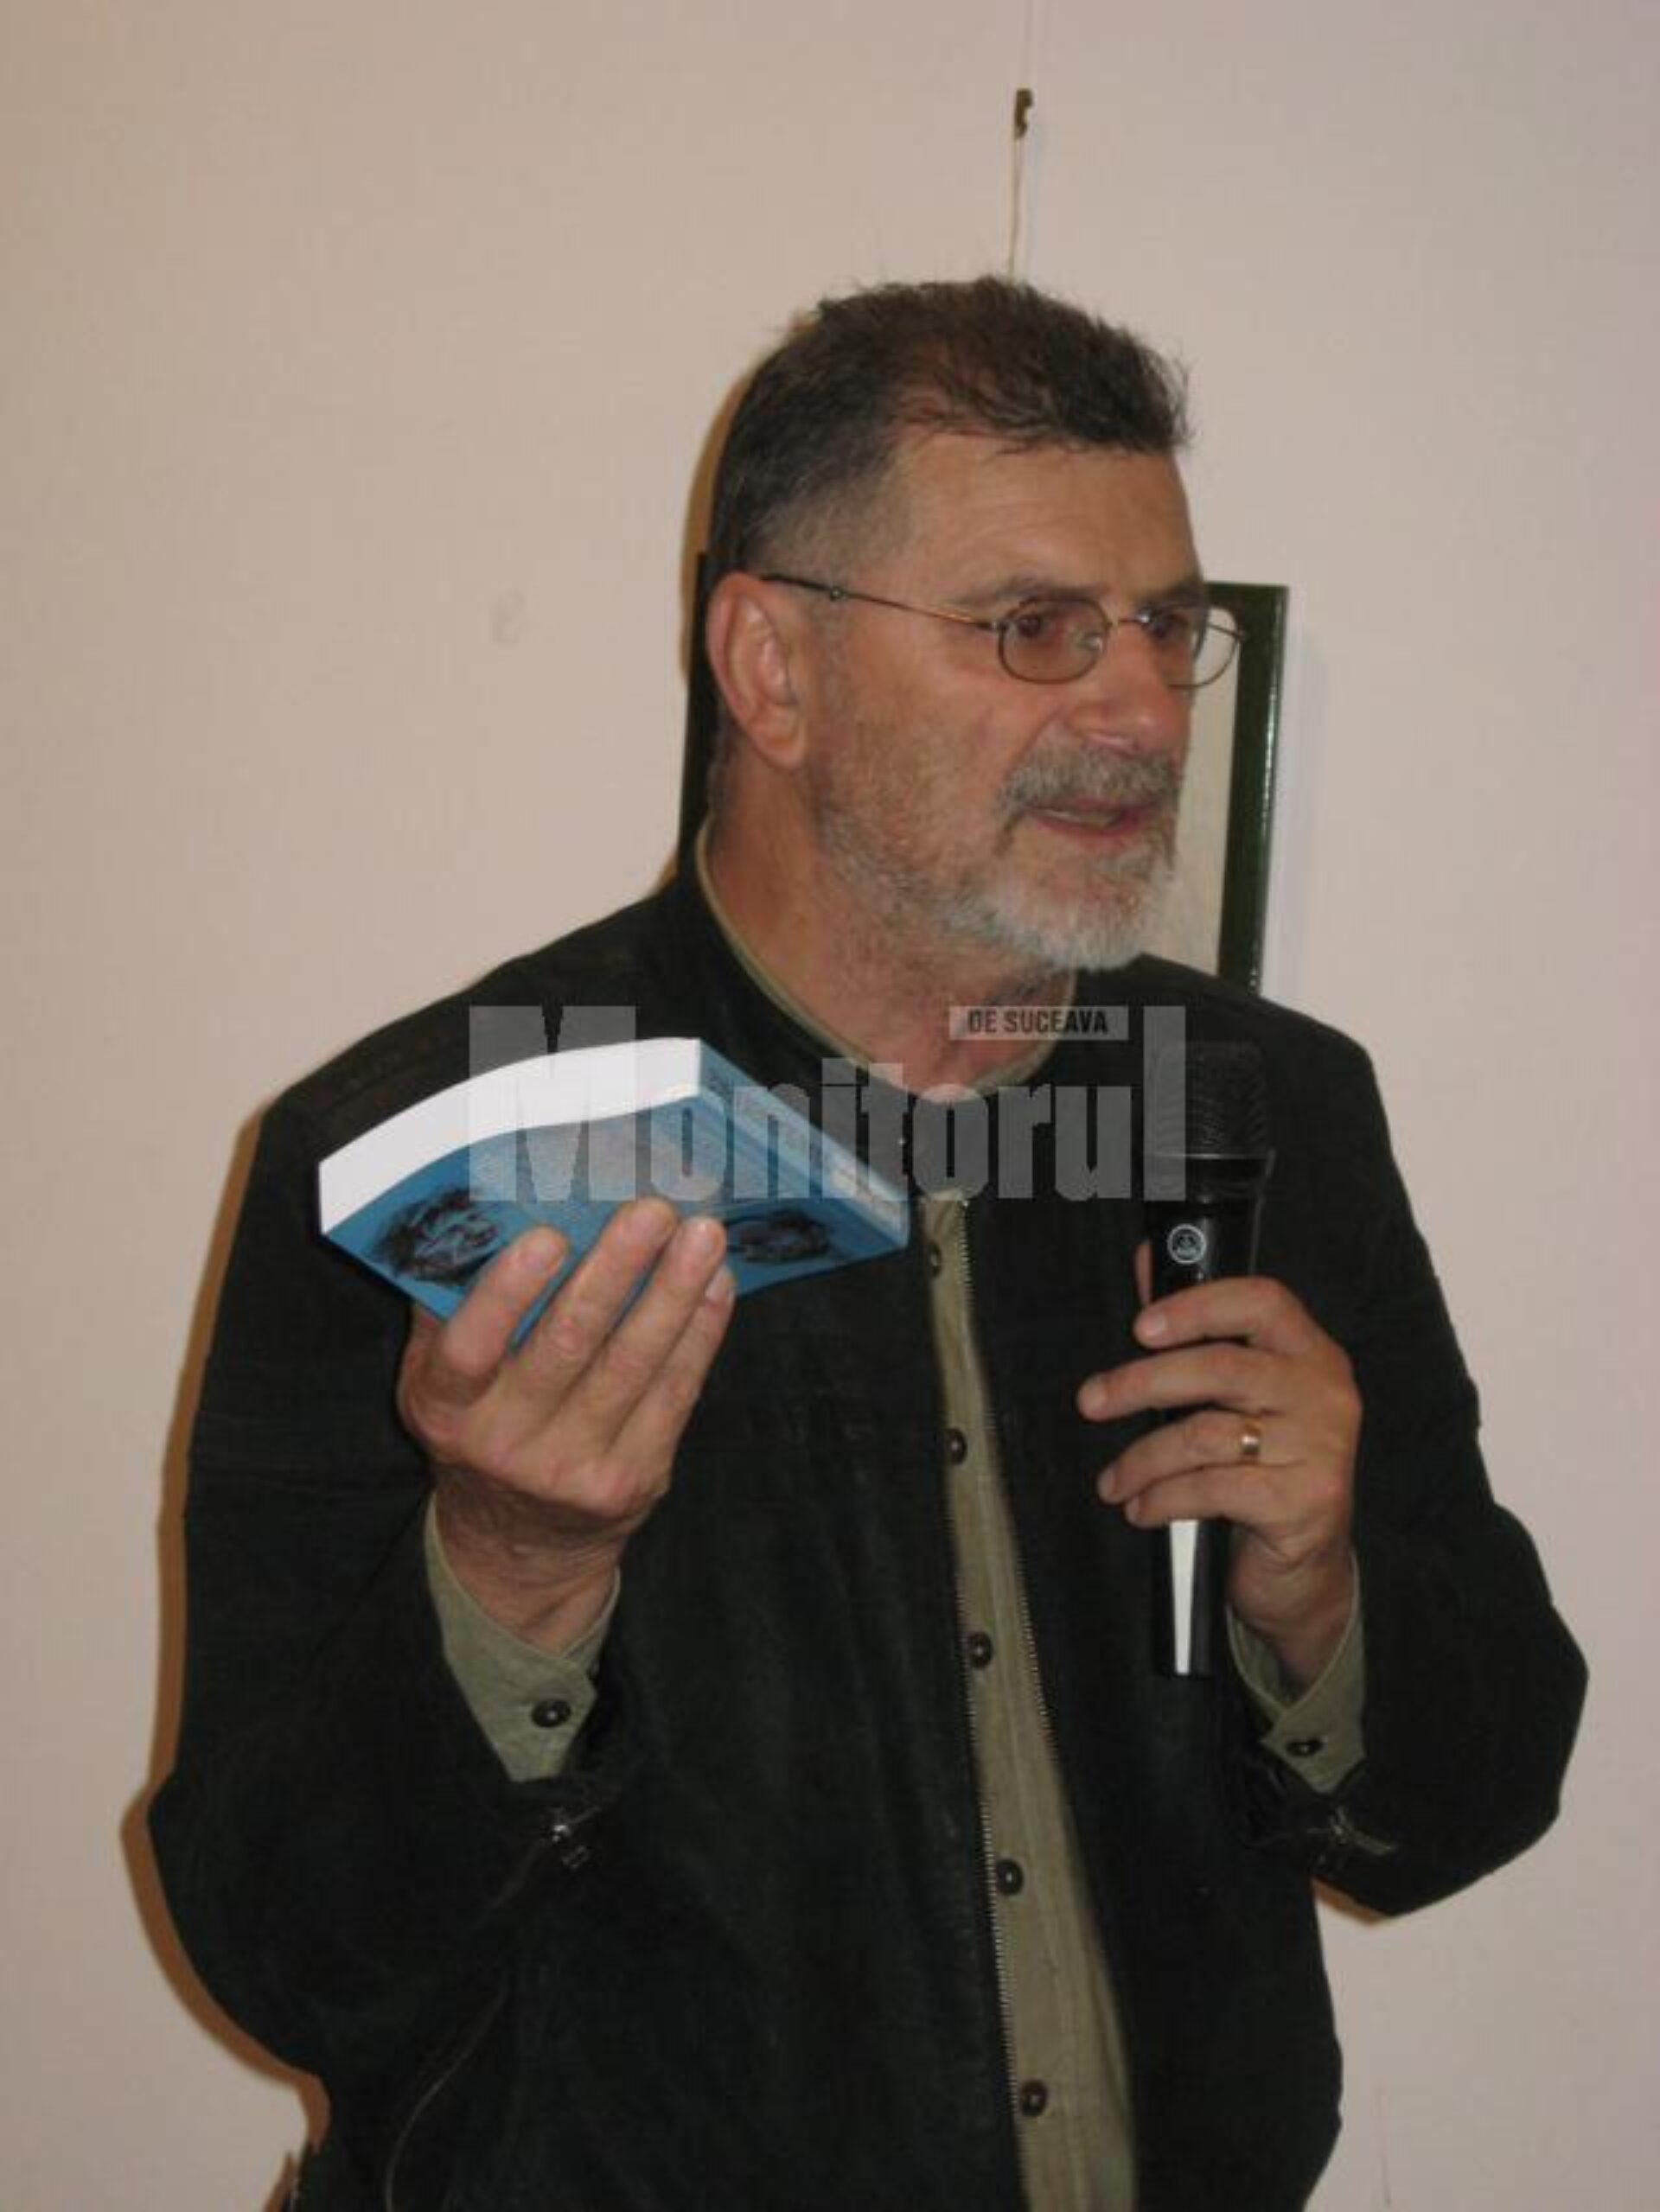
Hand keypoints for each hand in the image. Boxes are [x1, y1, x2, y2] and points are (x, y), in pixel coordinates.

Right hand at [398, 1198, 735, 1648]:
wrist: (518, 1547)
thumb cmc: (478, 1427)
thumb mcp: (436, 1382)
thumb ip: (449, 1309)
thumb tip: (484, 1210)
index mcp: (446, 1408)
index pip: (470, 1347)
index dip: (508, 1293)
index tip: (548, 1235)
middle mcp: (506, 1442)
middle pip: (568, 1346)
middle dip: (616, 1271)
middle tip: (653, 1210)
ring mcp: (575, 1468)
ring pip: (633, 1366)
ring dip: (673, 1293)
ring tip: (702, 1234)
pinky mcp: (634, 1478)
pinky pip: (674, 1394)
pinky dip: (700, 1333)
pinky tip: (716, 1284)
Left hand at [1077, 1251, 1358, 1688]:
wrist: (1308, 1569)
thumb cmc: (1264, 1469)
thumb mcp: (1237, 1399)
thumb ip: (1197, 1332)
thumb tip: (1147, 1260)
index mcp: (1311, 1354)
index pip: (1263, 1302)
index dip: (1198, 1306)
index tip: (1141, 1327)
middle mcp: (1325, 1394)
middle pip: (1221, 1368)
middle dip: (1142, 1383)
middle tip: (1091, 1401)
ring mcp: (1321, 1449)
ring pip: (1206, 1435)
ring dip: (1142, 1459)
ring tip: (1113, 1481)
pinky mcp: (1305, 1503)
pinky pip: (1212, 1488)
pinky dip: (1162, 1498)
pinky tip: (1141, 1508)